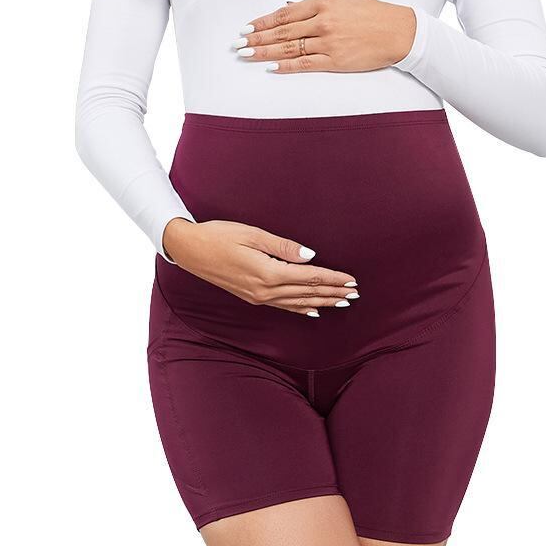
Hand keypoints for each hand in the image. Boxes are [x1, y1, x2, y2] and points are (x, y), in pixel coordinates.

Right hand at [162, 218, 359, 317]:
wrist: (189, 250)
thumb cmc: (219, 235)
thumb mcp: (252, 234)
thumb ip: (283, 247)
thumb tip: (310, 256)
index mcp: (268, 273)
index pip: (309, 277)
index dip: (333, 279)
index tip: (352, 280)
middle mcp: (265, 290)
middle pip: (307, 292)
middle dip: (333, 293)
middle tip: (355, 293)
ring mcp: (259, 297)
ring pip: (298, 302)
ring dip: (322, 302)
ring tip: (342, 302)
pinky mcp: (252, 298)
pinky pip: (283, 307)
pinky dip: (301, 309)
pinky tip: (313, 312)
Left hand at [233, 0, 415, 73]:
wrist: (397, 32)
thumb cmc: (373, 14)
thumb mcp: (343, 0)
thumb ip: (316, 5)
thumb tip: (292, 7)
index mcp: (323, 4)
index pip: (285, 14)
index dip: (263, 21)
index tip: (248, 27)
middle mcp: (322, 22)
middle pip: (282, 31)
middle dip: (257, 38)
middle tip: (238, 44)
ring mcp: (328, 43)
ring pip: (289, 48)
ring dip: (265, 53)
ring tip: (247, 56)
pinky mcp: (335, 61)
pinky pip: (306, 64)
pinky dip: (287, 66)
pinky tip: (272, 68)